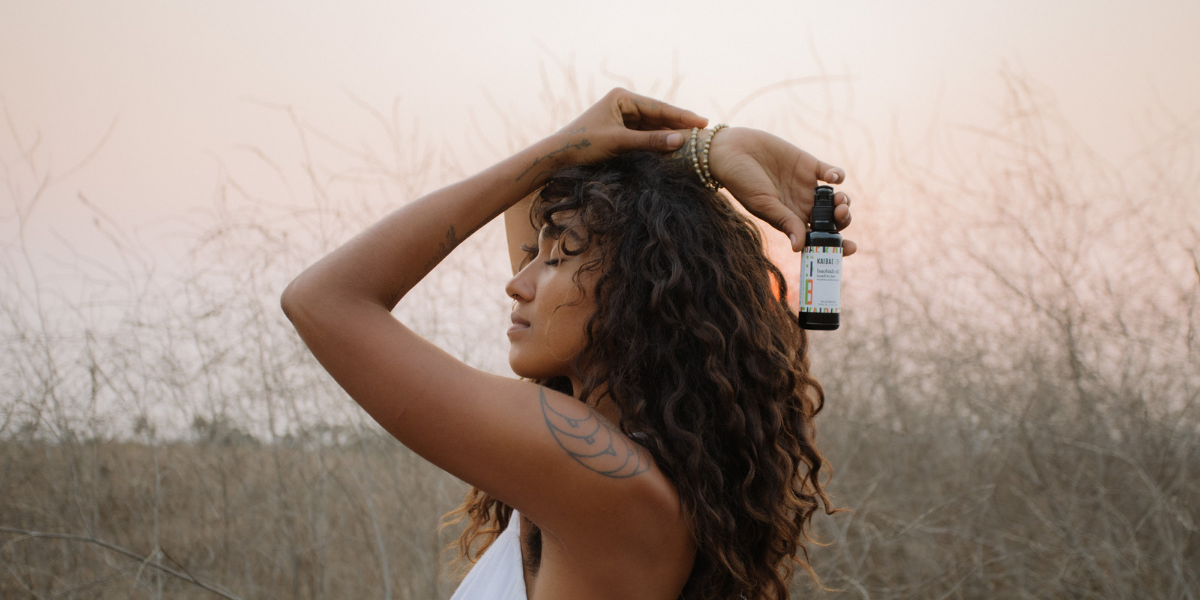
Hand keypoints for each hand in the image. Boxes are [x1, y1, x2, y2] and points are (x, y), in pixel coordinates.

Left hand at [549, 88, 708, 165]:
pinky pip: (644, 135)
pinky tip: (673, 147)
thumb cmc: (584, 146)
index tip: (703, 122)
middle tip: (704, 132)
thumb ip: (650, 141)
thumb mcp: (619, 143)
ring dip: (669, 134)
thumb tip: (680, 140)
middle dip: (679, 124)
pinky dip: (657, 141)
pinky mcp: (619, 131)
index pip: (659, 107)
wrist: (557, 157)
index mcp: (622, 98)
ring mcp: (621, 117)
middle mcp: (623, 104)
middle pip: (658, 115)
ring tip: (694, 141)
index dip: (682, 116)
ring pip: (652, 126)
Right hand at [708, 128, 855, 255]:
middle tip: (840, 214)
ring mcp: (806, 185)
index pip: (816, 237)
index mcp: (789, 220)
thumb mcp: (763, 204)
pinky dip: (838, 175)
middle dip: (842, 220)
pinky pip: (831, 173)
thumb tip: (799, 248)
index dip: (835, 244)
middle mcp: (800, 205)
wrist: (732, 151)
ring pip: (835, 198)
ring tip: (839, 200)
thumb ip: (785, 222)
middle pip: (831, 219)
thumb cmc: (741, 182)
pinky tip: (832, 177)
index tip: (849, 247)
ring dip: (844, 201)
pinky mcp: (808, 164)